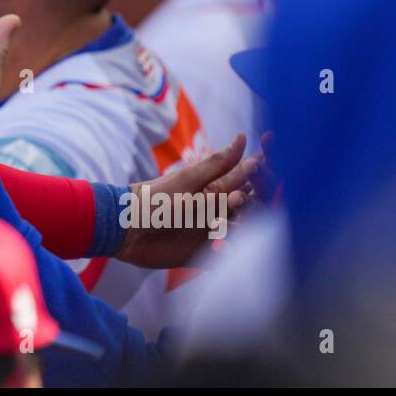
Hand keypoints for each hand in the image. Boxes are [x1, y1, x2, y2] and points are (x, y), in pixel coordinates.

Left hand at [116, 135, 260, 268]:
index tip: (270, 172)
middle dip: (257, 208)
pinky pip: (225, 257)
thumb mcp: (189, 182)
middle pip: (252, 207)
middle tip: (242, 207)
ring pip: (243, 232)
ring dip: (244, 232)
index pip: (248, 179)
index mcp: (215, 187)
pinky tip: (224, 252)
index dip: (262, 175)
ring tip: (231, 228)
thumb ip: (219, 168)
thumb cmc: (155, 199)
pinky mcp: (203, 255)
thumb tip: (242, 138)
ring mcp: (211, 232)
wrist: (125, 229)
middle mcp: (217, 209)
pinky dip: (229, 255)